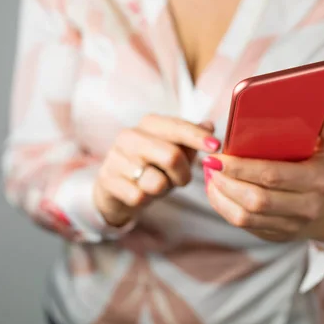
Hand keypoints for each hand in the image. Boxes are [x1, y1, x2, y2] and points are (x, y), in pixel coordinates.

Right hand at [94, 114, 219, 226]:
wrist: (115, 186)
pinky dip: (146, 200)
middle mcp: (130, 136)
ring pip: (156, 182)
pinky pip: (139, 197)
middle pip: (171, 156)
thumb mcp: (173, 150)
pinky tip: (140, 192)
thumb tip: (209, 126)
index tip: (216, 146)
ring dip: (163, 189)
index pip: (178, 127)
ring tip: (156, 184)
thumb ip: (191, 139)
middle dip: (183, 174)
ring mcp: (116, 157)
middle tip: (182, 180)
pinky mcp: (108, 180)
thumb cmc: (151, 165)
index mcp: (149, 123)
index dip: (198, 137)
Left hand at [203, 116, 323, 242]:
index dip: (242, 167)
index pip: (273, 175)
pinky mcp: (274, 235)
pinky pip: (243, 224)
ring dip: (221, 195)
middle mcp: (306, 206)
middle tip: (210, 163)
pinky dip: (223, 207)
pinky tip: (215, 191)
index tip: (220, 155)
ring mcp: (290, 225)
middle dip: (227, 180)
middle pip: (256, 198)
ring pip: (245, 215)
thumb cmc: (320, 171)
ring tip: (210, 176)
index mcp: (317, 180)